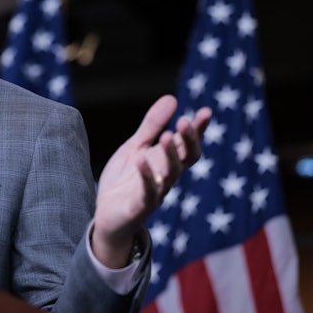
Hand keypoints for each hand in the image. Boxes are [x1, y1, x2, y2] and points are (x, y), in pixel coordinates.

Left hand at [90, 95, 211, 267]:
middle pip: (186, 159)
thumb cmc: (124, 180)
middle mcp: (166, 176)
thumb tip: (172, 98)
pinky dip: (146, 177)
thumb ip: (151, 126)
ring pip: (171, 174)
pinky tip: (142, 162)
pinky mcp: (139, 206)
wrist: (107, 215)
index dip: (198, 129)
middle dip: (189, 141)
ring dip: (170, 155)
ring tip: (168, 135)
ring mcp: (155, 192)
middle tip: (185, 122)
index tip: (206, 111)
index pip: (188, 144)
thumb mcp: (135, 147)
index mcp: (166, 161)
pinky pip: (147, 193)